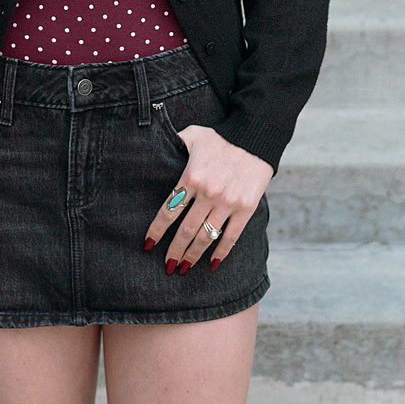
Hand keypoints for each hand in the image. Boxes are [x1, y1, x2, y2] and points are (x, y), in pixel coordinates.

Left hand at [144, 123, 272, 271]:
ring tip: (184, 268)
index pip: (169, 210)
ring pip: (205, 237)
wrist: (255, 136)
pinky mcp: (245, 208)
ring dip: (193, 255)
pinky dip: (221, 253)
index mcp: (191, 177)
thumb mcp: (192, 135)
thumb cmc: (220, 136)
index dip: (157, 230)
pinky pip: (231, 237)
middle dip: (174, 251)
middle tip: (167, 266)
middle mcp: (208, 193)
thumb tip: (154, 147)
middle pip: (185, 230)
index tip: (149, 245)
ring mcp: (227, 203)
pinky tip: (213, 264)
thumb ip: (173, 145)